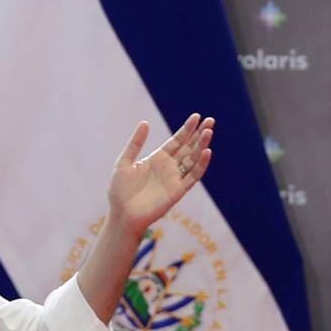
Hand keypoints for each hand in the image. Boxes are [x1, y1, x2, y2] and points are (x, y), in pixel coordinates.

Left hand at [107, 113, 213, 238]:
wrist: (122, 214)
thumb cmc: (120, 191)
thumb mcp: (124, 162)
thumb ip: (135, 143)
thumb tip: (145, 122)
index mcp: (158, 158)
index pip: (177, 141)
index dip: (187, 129)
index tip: (197, 116)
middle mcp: (169, 167)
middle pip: (189, 147)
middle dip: (199, 134)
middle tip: (210, 120)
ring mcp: (175, 179)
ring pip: (193, 159)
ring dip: (202, 146)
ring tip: (209, 131)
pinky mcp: (178, 191)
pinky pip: (193, 176)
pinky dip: (201, 164)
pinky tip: (207, 152)